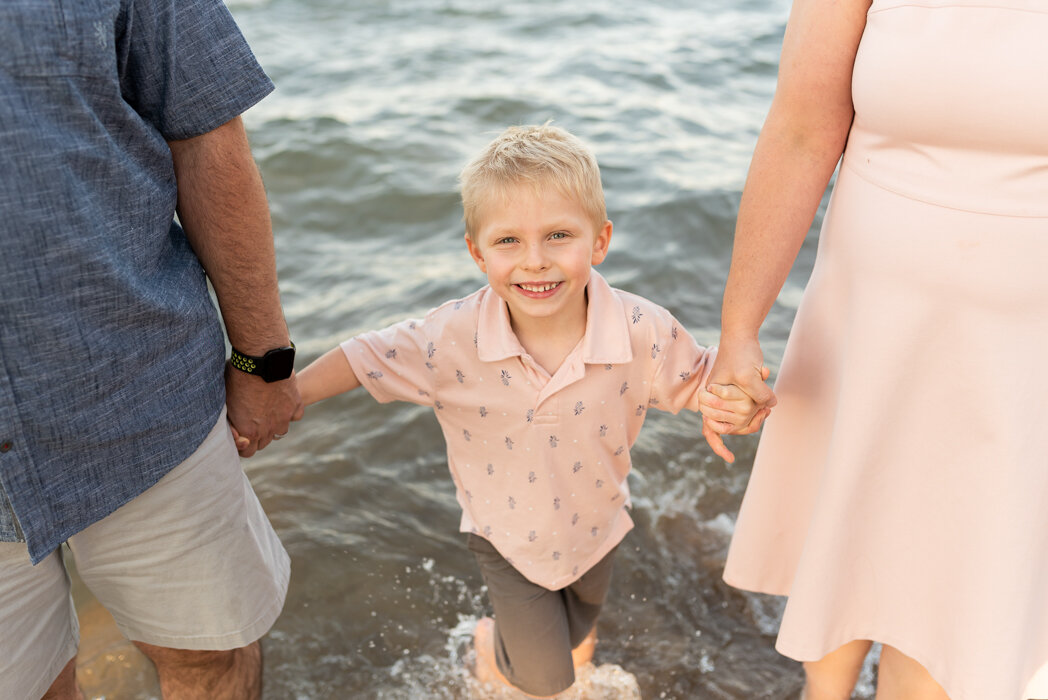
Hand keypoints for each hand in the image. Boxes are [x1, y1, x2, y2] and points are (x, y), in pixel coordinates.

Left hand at [225, 363, 303, 456]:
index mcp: (248, 431)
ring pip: (280, 432)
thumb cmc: (237, 376)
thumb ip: (230, 419)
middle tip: (251, 419)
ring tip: (267, 410)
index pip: (247, 452)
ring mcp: (284, 418)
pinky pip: (295, 416)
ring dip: (273, 425)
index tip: (239, 432)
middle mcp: (268, 429)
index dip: (242, 443)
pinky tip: (281, 402)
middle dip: (257, 435)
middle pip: (263, 443)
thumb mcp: (225, 401)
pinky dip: (289, 412)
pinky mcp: (296, 405)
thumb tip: (232, 428)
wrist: (261, 359)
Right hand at [699, 337, 775, 461]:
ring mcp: (725, 396)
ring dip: (754, 415)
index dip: (719, 445)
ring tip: (767, 407)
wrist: (741, 335)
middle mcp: (715, 400)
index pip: (710, 429)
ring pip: (739, 418)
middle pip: (729, 426)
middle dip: (747, 425)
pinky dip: (756, 408)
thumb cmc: (740, 353)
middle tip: (763, 415)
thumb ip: (759, 394)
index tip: (729, 459)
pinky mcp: (736, 391)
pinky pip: (745, 407)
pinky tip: (766, 406)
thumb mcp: (749, 375)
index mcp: (710, 399)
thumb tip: (770, 407)